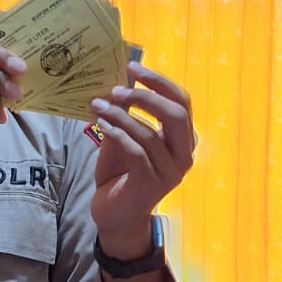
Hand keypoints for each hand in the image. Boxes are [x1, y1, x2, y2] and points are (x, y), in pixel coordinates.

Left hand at [89, 64, 194, 258]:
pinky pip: (136, 152)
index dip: (159, 82)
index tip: (133, 67)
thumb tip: (117, 79)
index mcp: (183, 139)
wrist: (115, 215)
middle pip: (176, 115)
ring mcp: (169, 172)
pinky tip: (101, 125)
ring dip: (121, 116)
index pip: (182, 102)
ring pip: (150, 133)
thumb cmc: (120, 173)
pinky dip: (117, 134)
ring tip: (98, 105)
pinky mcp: (150, 185)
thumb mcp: (124, 137)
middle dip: (146, 95)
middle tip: (118, 88)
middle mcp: (183, 155)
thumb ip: (126, 113)